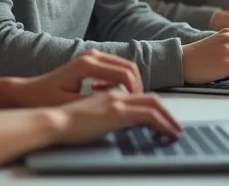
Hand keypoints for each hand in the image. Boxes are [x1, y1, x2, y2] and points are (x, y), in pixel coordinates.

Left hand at [9, 51, 144, 107]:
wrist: (28, 92)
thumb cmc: (45, 100)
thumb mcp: (70, 105)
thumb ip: (96, 103)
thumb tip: (119, 104)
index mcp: (88, 65)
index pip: (124, 74)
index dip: (134, 91)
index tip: (135, 107)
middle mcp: (92, 56)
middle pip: (129, 67)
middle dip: (136, 86)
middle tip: (136, 105)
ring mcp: (92, 56)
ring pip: (124, 66)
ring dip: (130, 83)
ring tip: (125, 102)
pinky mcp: (91, 61)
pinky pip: (116, 69)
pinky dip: (120, 81)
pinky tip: (110, 95)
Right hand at [43, 90, 182, 144]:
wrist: (52, 121)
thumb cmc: (63, 122)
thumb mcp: (88, 117)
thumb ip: (103, 117)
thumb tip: (113, 126)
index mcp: (108, 96)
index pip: (138, 97)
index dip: (153, 107)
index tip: (161, 120)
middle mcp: (116, 95)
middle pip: (151, 98)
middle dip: (167, 112)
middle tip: (174, 126)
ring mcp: (117, 102)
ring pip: (154, 105)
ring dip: (168, 118)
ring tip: (175, 132)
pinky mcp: (117, 112)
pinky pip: (148, 116)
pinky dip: (162, 123)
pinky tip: (166, 134)